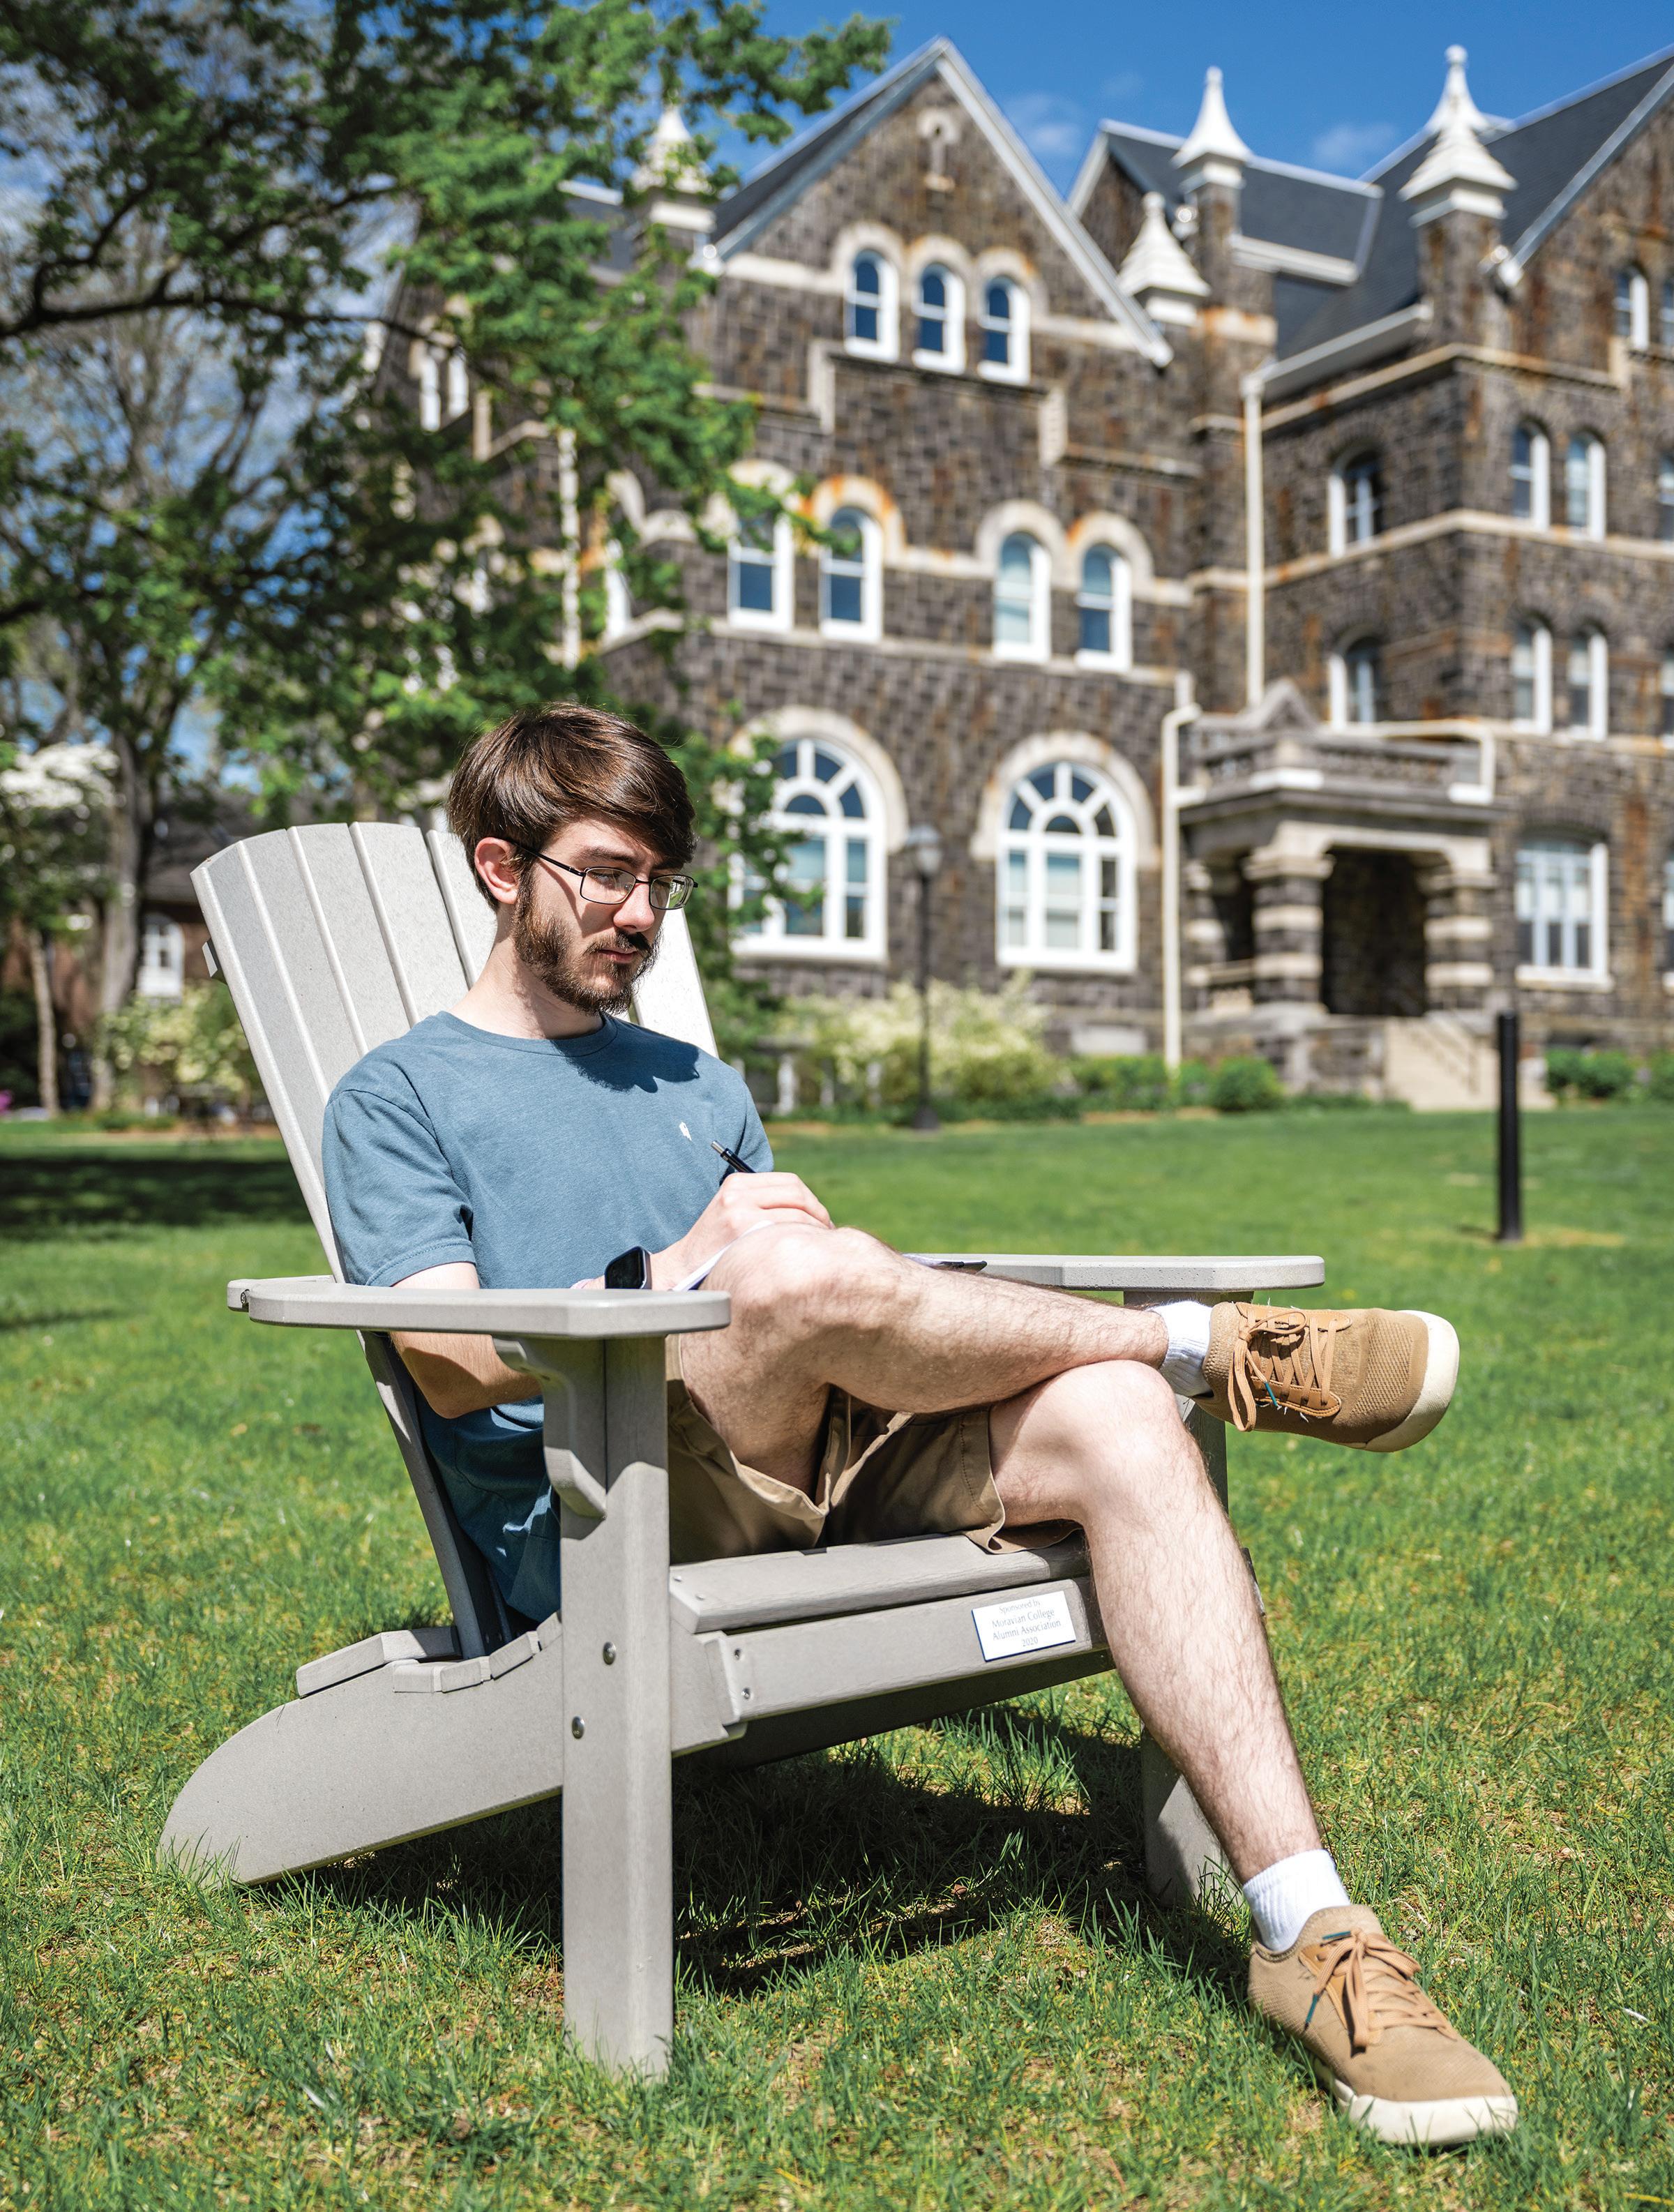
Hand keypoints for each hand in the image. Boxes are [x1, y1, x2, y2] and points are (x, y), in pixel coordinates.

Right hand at [654, 1171, 830, 1289]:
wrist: (681, 1270)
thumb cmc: (714, 1247)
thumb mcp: (732, 1212)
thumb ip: (762, 1204)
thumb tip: (811, 1211)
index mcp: (737, 1182)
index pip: (791, 1183)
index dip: (813, 1202)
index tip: (821, 1221)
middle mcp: (738, 1192)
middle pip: (798, 1194)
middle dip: (819, 1215)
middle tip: (827, 1236)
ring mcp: (739, 1210)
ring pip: (797, 1213)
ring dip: (816, 1231)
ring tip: (818, 1248)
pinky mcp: (742, 1230)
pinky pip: (786, 1231)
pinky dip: (802, 1241)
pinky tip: (804, 1256)